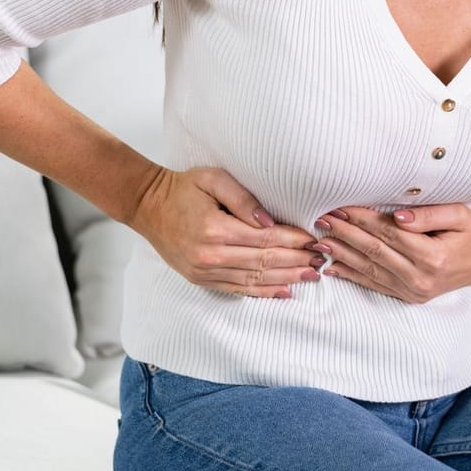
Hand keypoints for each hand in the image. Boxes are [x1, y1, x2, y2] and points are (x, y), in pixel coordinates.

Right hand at [128, 167, 323, 298]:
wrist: (149, 207)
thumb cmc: (183, 188)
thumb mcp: (213, 179)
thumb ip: (244, 199)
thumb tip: (270, 221)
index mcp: (215, 229)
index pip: (265, 239)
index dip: (293, 240)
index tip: (314, 239)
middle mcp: (210, 255)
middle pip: (264, 262)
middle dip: (296, 261)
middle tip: (321, 260)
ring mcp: (205, 271)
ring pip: (254, 280)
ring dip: (286, 279)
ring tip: (310, 276)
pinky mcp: (201, 279)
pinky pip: (238, 289)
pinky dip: (263, 292)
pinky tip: (284, 291)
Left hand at [311, 203, 470, 304]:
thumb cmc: (469, 232)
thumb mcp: (458, 215)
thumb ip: (429, 214)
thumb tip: (399, 216)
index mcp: (433, 256)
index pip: (389, 233)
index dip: (362, 219)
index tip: (341, 206)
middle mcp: (421, 278)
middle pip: (374, 251)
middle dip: (345, 233)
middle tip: (322, 219)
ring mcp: (414, 291)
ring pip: (370, 269)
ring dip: (342, 254)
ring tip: (320, 239)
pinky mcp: (409, 296)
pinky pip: (375, 284)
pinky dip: (352, 275)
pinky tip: (332, 267)